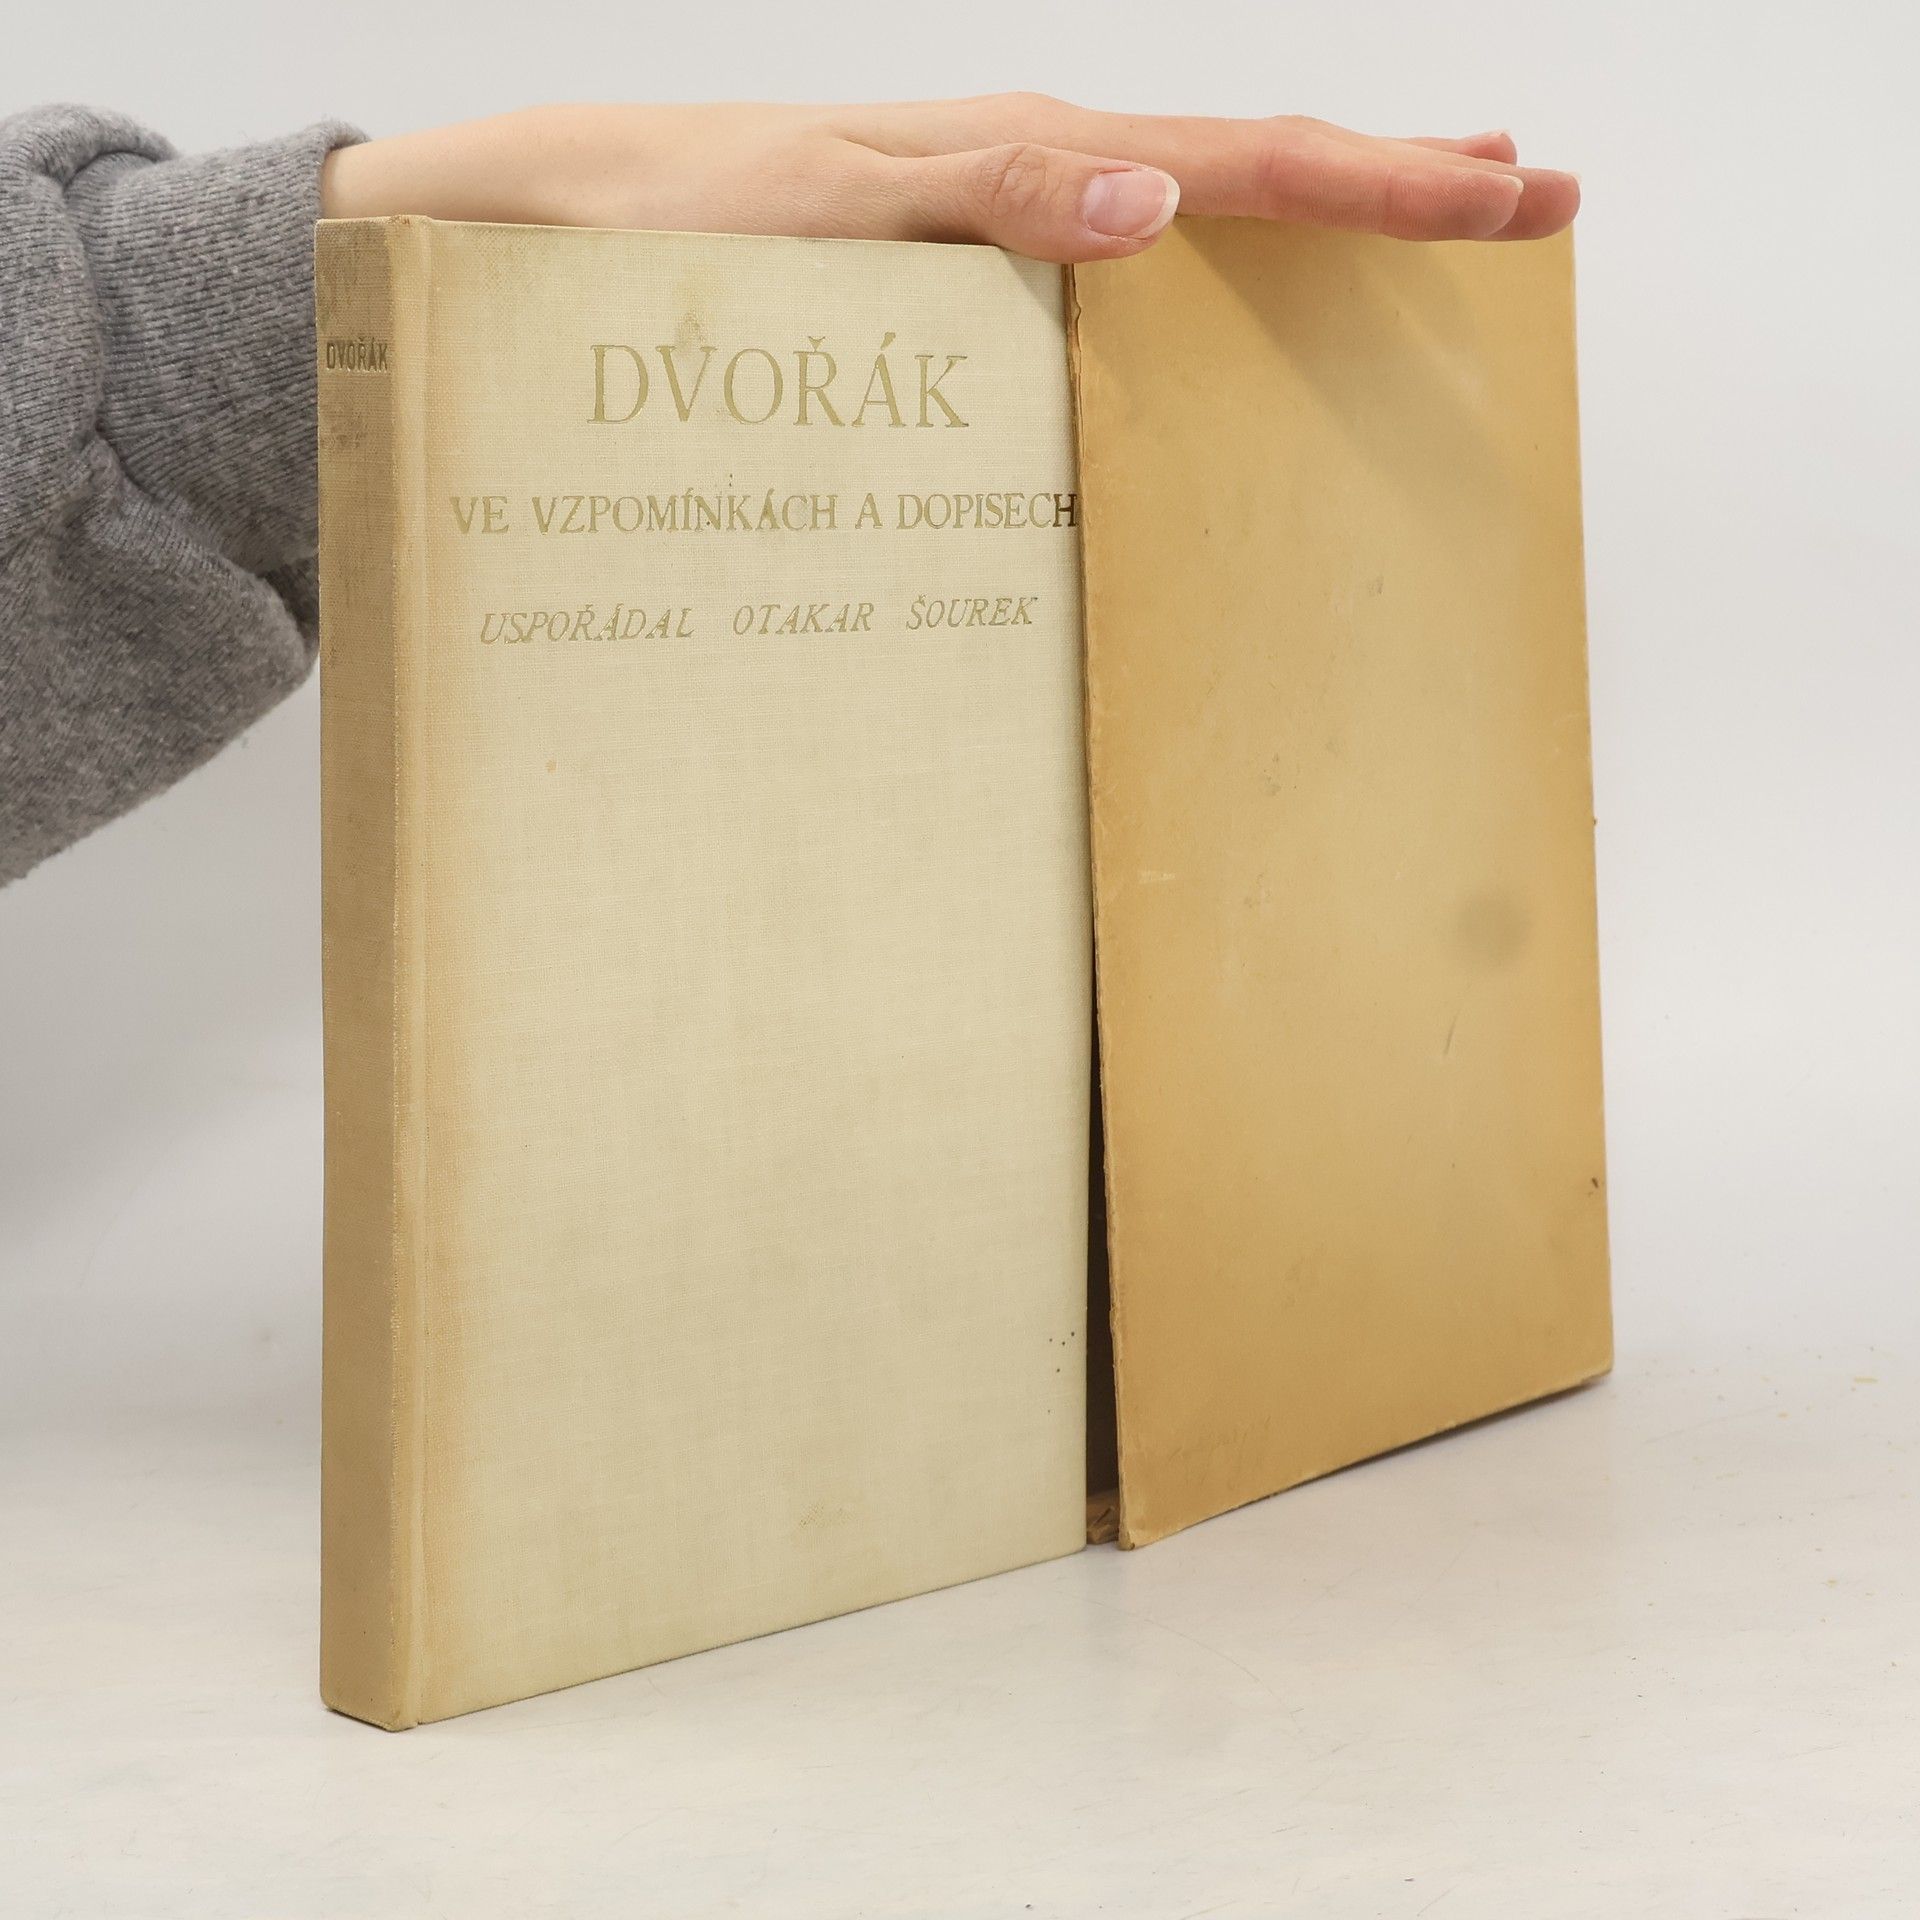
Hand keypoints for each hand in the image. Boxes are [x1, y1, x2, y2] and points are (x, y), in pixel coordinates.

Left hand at [320, 97, 1577, 262]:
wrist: (534, 239)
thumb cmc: (658, 231)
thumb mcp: (818, 213)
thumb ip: (981, 199)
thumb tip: (1154, 198)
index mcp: (1020, 156)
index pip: (1241, 159)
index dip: (1384, 185)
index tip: (1511, 202)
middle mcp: (1024, 176)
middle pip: (1247, 162)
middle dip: (1395, 184)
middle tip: (1532, 203)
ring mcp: (998, 219)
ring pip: (1195, 200)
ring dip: (1319, 210)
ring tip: (1433, 215)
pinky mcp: (956, 267)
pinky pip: (1113, 254)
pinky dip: (1206, 261)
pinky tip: (1231, 284)